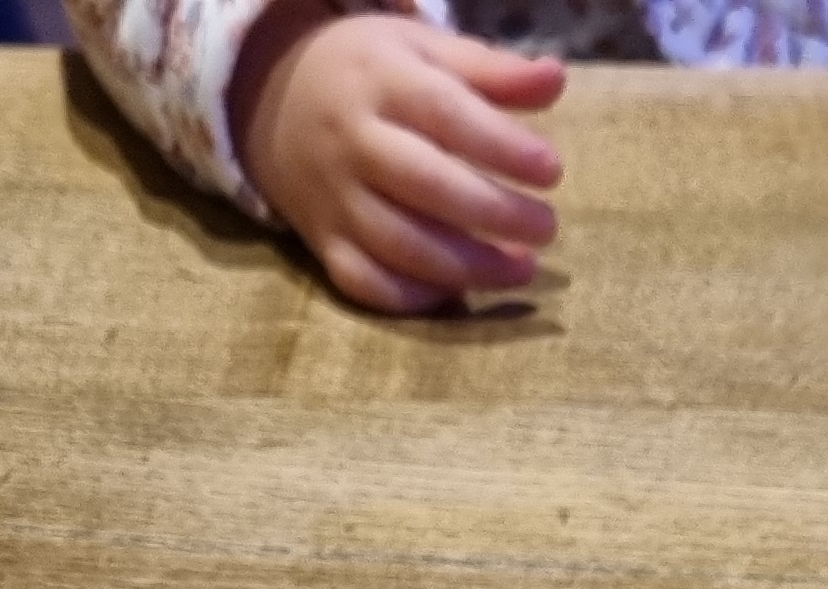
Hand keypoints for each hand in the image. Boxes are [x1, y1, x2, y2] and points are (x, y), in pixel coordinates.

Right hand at [235, 4, 564, 314]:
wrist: (272, 99)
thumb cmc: (371, 74)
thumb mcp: (423, 51)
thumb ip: (490, 71)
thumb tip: (554, 79)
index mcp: (380, 82)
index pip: (445, 114)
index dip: (501, 146)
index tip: (551, 169)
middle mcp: (351, 142)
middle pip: (424, 185)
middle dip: (493, 213)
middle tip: (546, 227)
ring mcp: (333, 198)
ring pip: (398, 245)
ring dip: (466, 268)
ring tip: (521, 267)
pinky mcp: (322, 243)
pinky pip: (363, 282)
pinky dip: (412, 298)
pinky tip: (459, 291)